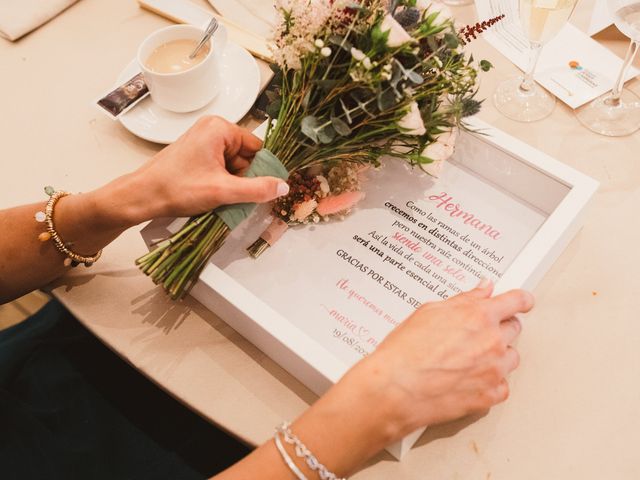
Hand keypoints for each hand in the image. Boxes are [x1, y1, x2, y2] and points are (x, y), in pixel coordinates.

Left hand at [134, 116, 289, 218]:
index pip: (257, 148)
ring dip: (233, 183)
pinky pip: (221, 167)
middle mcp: (212, 129)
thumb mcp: (223, 190)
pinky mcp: (196, 154)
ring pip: (234, 165)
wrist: (142, 196)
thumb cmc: (177, 188)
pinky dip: (222, 182)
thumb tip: (284, 186)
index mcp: (220, 128)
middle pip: (246, 157)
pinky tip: (214, 195)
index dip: (261, 170)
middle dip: (244, 178)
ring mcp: (203, 141)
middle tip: (234, 196)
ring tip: (220, 197)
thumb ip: (257, 189)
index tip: (262, 190)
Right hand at [286, 281, 532, 477]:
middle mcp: (492, 341)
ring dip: (497, 356)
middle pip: (515, 329)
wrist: (395, 389)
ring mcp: (494, 370)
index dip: (521, 300)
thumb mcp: (429, 312)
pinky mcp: (490, 395)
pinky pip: (502, 386)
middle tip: (479, 333)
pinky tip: (470, 379)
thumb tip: (481, 291)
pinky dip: (490, 382)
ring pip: (511, 358)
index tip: (524, 301)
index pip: (516, 301)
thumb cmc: (405, 352)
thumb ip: (462, 300)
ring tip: (470, 359)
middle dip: (500, 328)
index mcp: (479, 315)